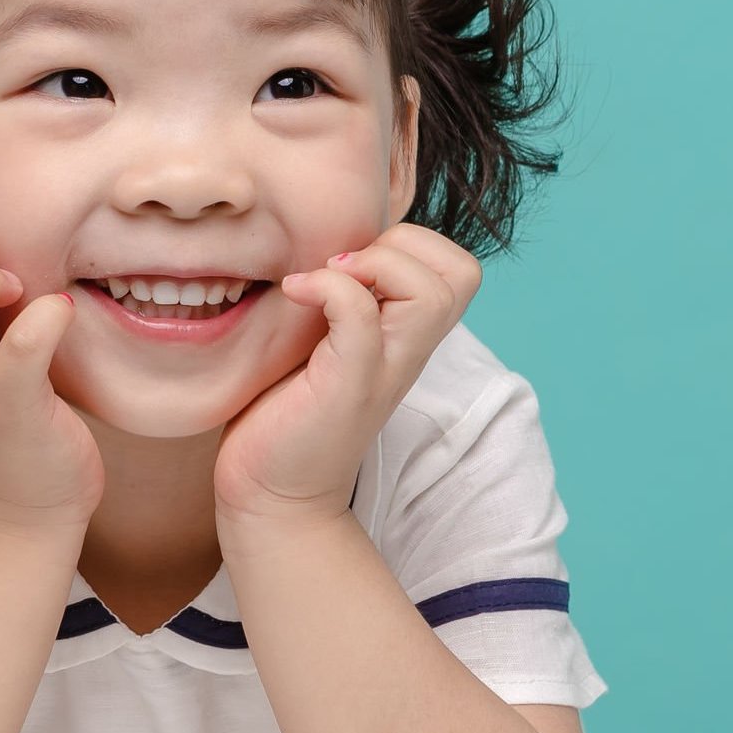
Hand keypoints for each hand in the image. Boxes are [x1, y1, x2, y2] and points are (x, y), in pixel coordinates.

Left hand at [213, 223, 482, 538]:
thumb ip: (339, 295)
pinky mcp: (349, 385)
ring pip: (433, 290)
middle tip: (344, 268)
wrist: (270, 493)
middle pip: (463, 272)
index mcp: (407, 336)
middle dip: (403, 245)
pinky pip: (360, 312)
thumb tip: (325, 239)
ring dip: (376, 264)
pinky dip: (328, 286)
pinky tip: (294, 291)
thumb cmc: (286, 412)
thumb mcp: (321, 339)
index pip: (458, 267)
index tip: (353, 262)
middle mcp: (408, 352)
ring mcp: (384, 369)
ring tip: (324, 281)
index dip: (413, 244)